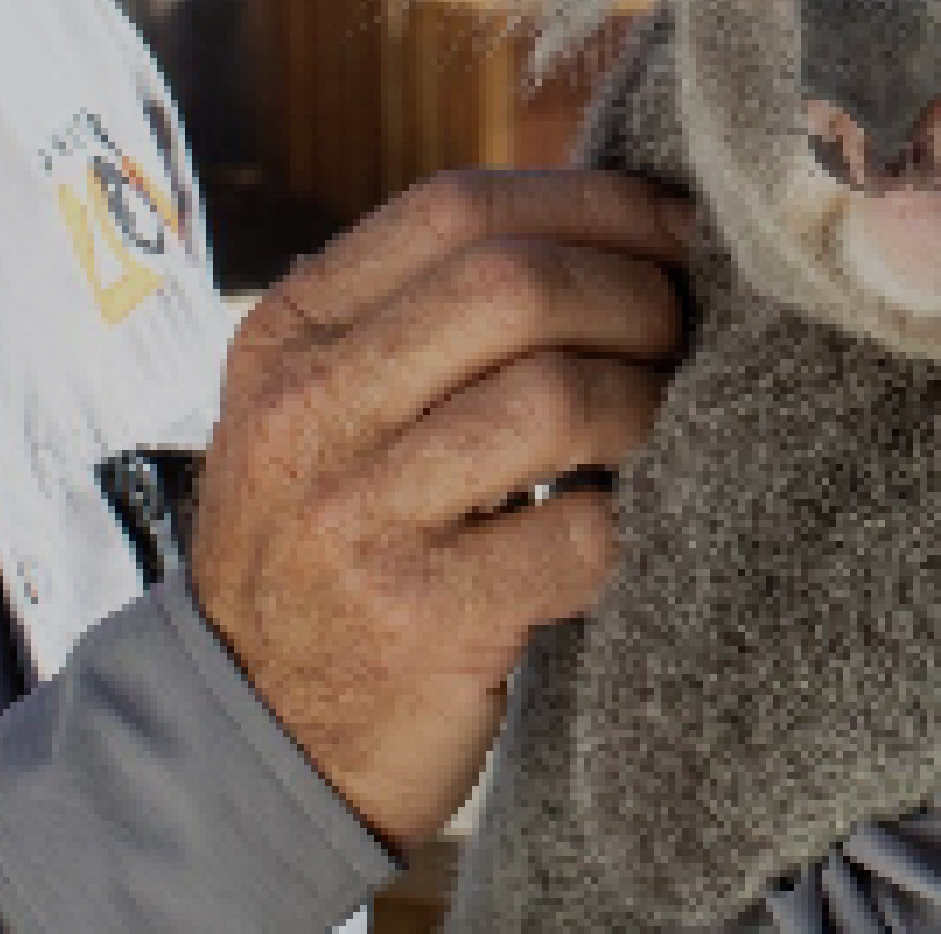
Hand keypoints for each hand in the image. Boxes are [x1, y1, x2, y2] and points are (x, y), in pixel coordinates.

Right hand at [191, 167, 692, 851]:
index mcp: (287, 336)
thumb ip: (423, 318)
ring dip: (645, 403)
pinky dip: (627, 526)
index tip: (672, 228)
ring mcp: (354, 518)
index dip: (590, 203)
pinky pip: (577, 533)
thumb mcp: (324, 412)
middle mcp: (305, 412)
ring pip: (556, 397)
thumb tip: (612, 224)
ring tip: (658, 425)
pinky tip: (622, 530)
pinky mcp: (418, 618)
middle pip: (514, 287)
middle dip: (634, 294)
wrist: (258, 737)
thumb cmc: (332, 548)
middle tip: (682, 332)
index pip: (454, 209)